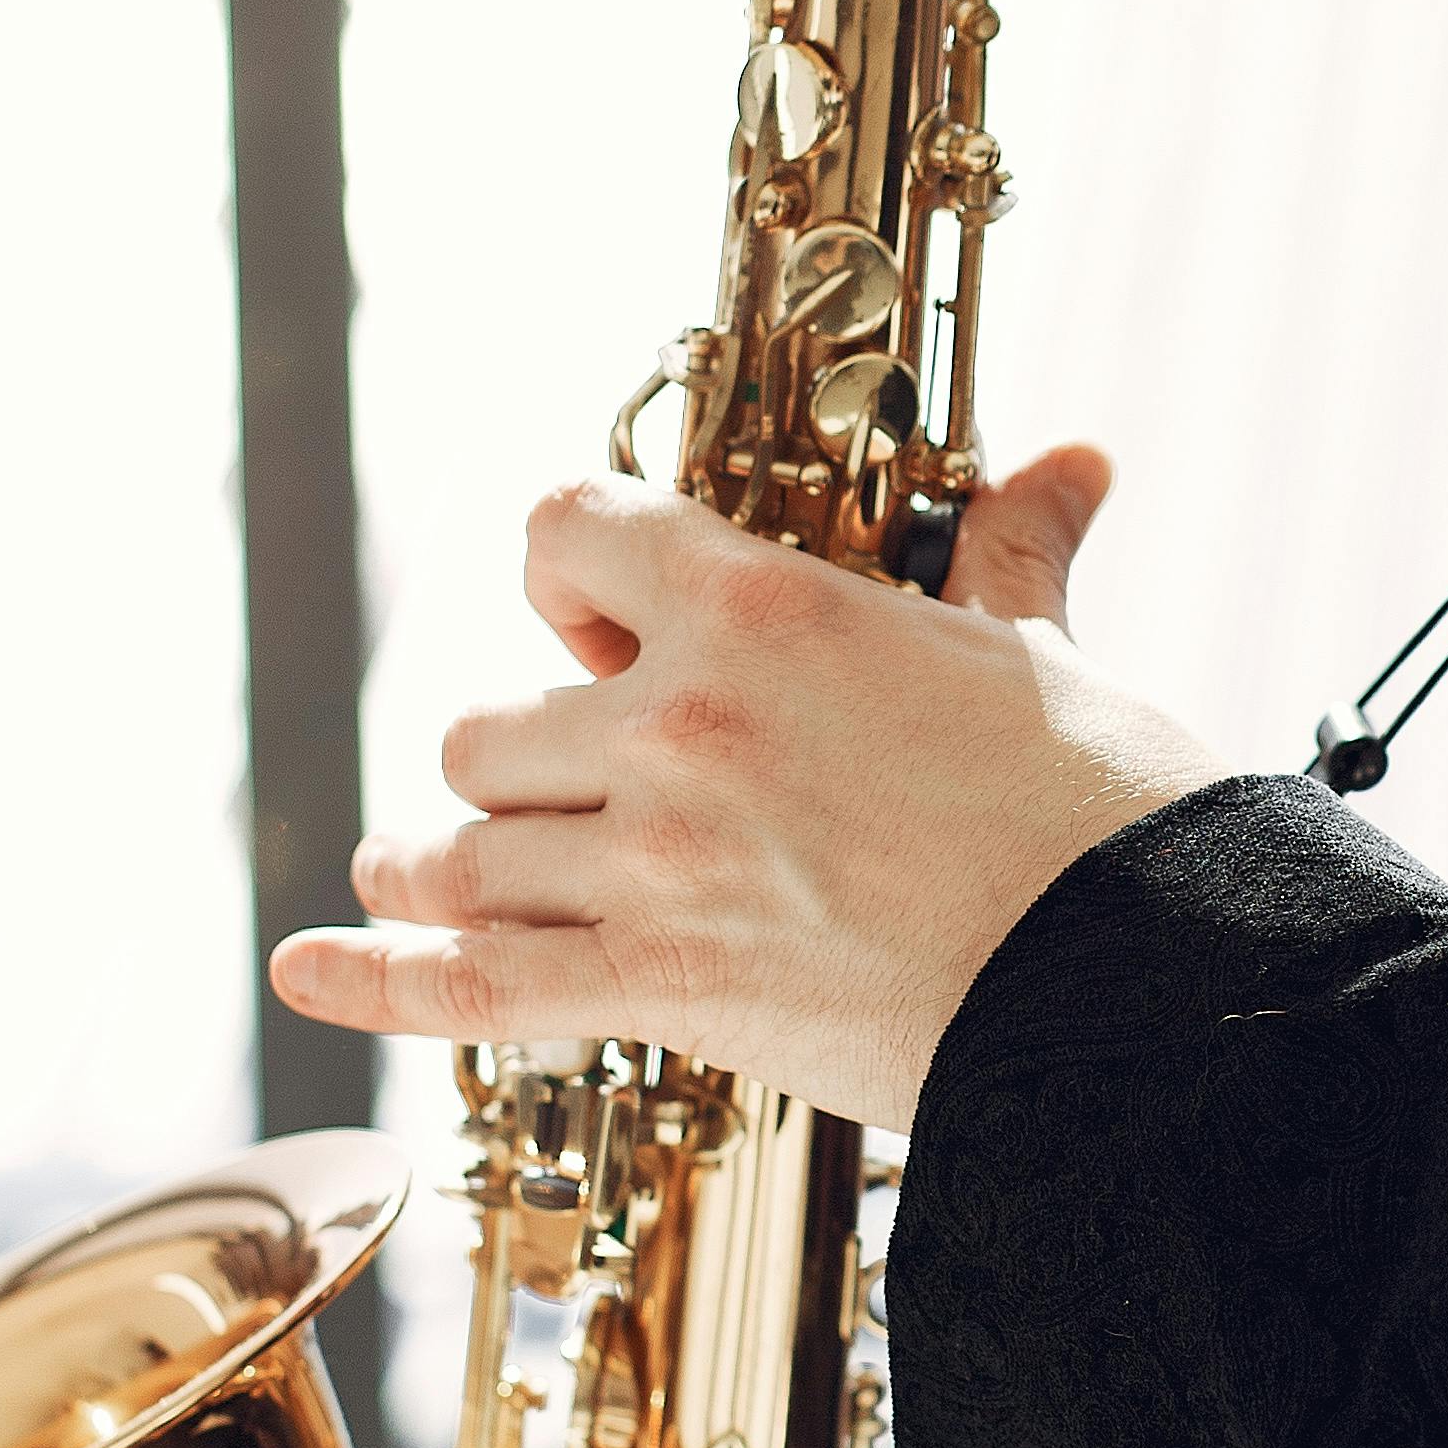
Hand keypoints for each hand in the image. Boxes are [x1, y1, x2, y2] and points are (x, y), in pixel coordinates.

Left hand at [269, 444, 1214, 1125]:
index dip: (568, 574)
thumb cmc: (1104, 809)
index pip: (565, 531)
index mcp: (761, 610)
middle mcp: (678, 724)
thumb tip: (1070, 461)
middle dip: (515, 752)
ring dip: (436, 865)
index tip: (603, 620)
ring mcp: (654, 861)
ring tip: (414, 866)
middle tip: (558, 779)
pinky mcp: (661, 986)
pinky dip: (373, 979)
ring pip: (460, 851)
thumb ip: (1013, 551)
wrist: (1138, 976)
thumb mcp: (1037, 655)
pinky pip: (468, 984)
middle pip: (488, 724)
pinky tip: (308, 965)